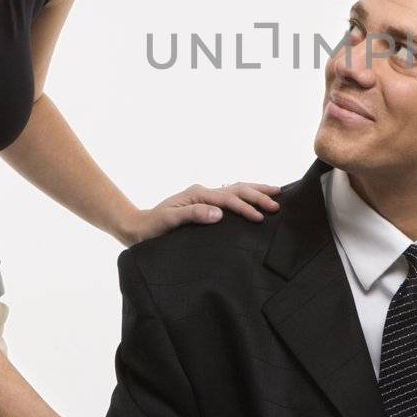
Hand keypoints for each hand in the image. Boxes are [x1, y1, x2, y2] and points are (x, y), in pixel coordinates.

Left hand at [127, 182, 281, 242]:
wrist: (139, 228)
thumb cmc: (153, 227)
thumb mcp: (170, 221)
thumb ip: (193, 215)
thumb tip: (219, 213)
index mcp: (197, 194)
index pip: (228, 199)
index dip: (245, 207)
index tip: (260, 218)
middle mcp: (203, 192)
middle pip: (237, 188)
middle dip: (258, 195)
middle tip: (277, 204)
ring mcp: (205, 197)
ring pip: (236, 189)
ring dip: (255, 191)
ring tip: (275, 193)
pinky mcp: (205, 205)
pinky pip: (230, 197)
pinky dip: (246, 196)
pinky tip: (255, 200)